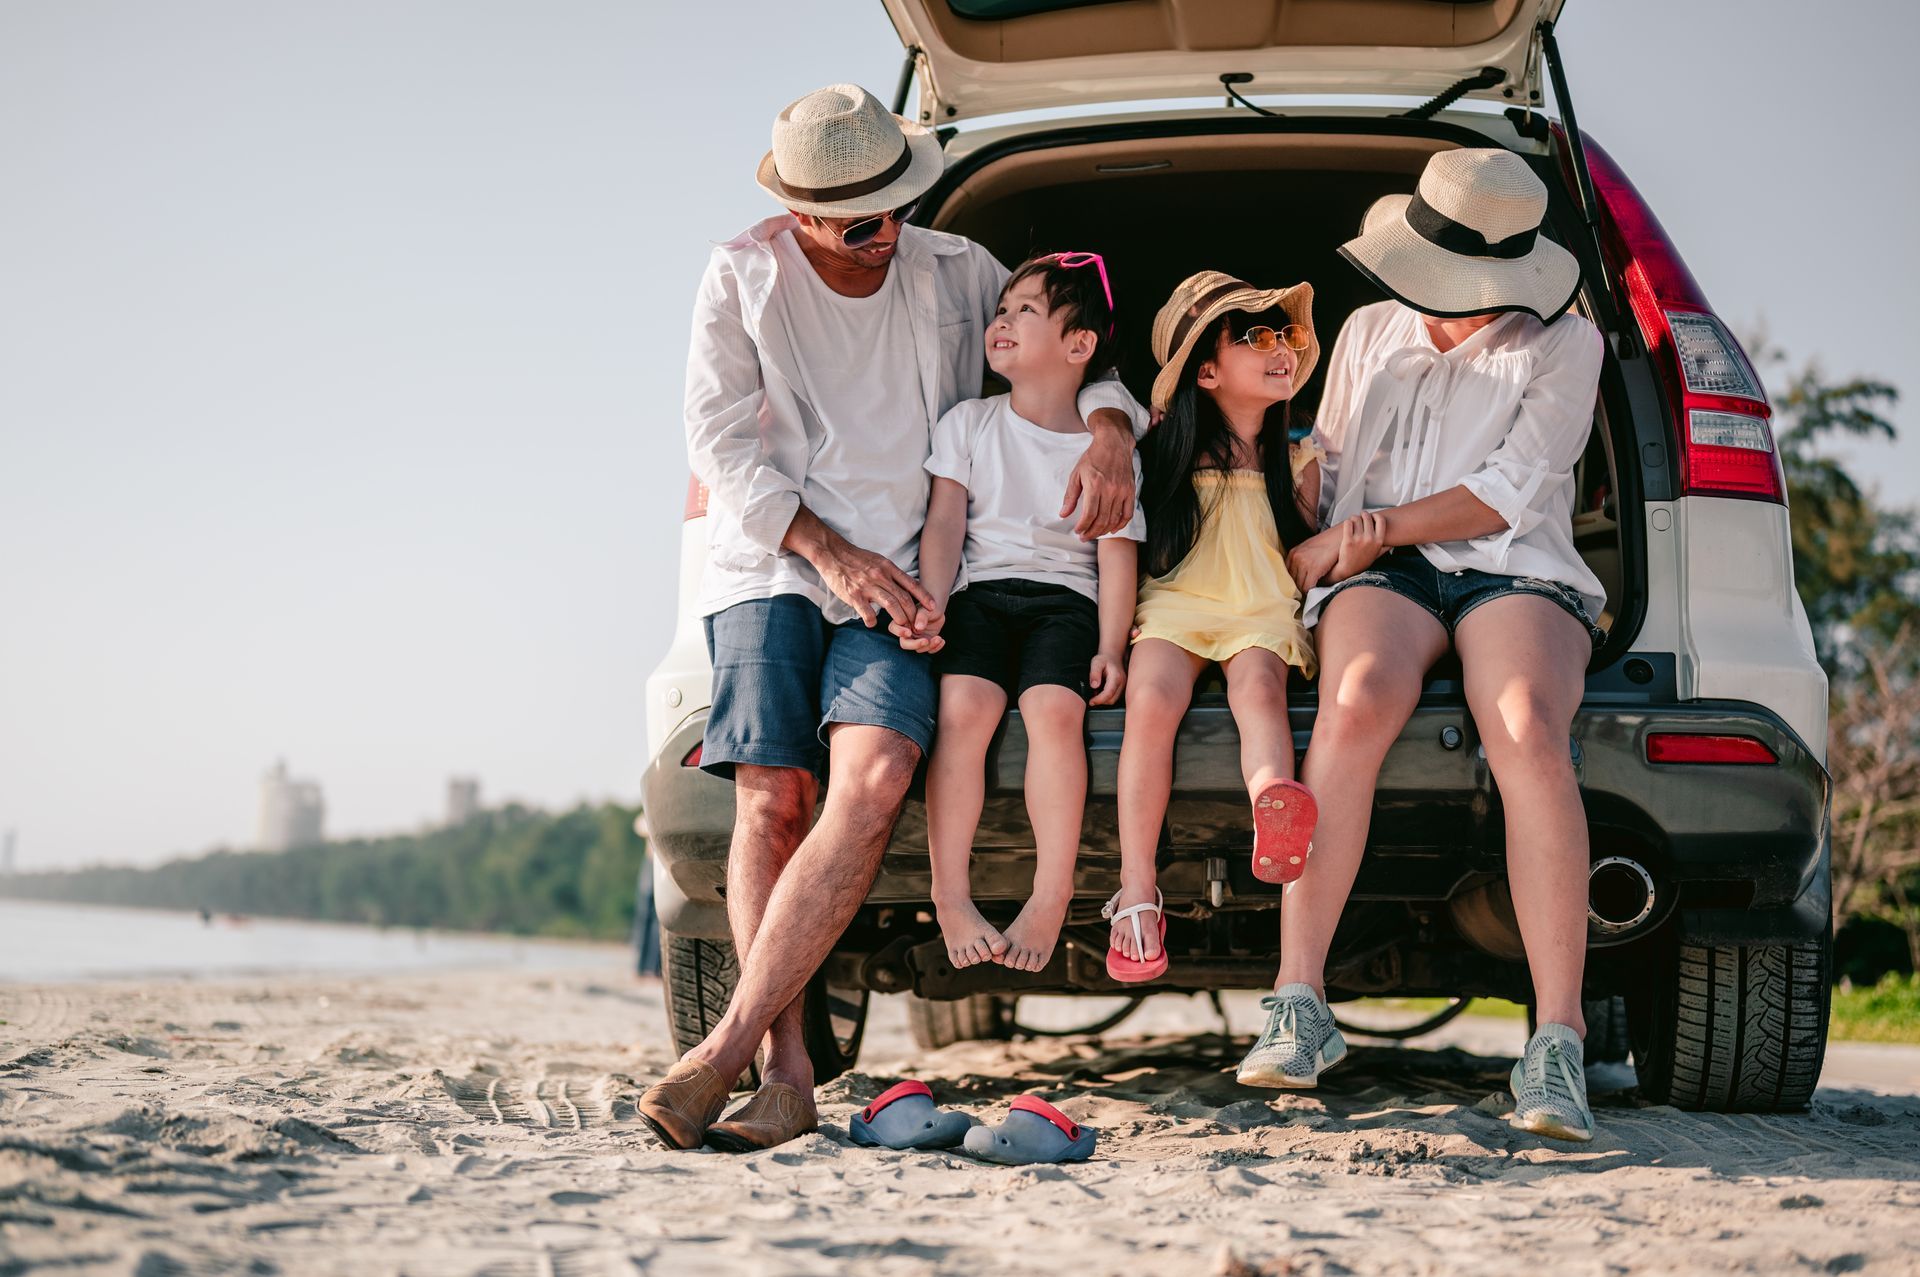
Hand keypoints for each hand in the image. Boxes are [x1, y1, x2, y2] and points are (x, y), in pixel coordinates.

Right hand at [809, 537, 934, 628]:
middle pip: (904, 598)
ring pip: (891, 605)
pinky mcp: (853, 595)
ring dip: (900, 619)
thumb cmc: (857, 559)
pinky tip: (873, 623)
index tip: (933, 607)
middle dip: (914, 614)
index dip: (924, 597)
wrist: (833, 553)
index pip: (911, 584)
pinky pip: (867, 613)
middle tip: (918, 625)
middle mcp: (880, 576)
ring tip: (904, 627)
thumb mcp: (879, 561)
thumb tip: (906, 586)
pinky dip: (872, 621)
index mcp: (888, 567)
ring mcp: (867, 586)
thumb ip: (892, 574)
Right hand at [890, 605, 945, 653]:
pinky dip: (936, 648)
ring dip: (929, 646)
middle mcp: (908, 632)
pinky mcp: (926, 642)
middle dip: (915, 644)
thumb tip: (919, 627)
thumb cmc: (928, 605)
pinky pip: (929, 649)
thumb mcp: (926, 609)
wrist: (937, 607)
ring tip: (939, 638)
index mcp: (902, 621)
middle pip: (905, 644)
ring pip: (919, 649)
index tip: (910, 632)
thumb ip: (921, 616)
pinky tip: (942, 641)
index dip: (900, 632)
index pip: (894, 628)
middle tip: (926, 640)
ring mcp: (917, 638)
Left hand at [1061, 414, 1135, 539]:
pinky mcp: (1130, 491)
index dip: (1083, 526)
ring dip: (1104, 530)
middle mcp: (1110, 489)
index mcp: (1095, 485)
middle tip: (1085, 537)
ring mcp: (1122, 491)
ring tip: (1095, 534)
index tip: (1078, 531)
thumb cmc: (1093, 457)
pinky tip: (1113, 529)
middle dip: (1092, 532)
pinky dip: (1121, 524)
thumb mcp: (1077, 474)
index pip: (1089, 514)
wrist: (1114, 443)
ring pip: (1114, 519)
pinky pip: (1128, 513)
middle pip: (1102, 519)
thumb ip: (1071, 496)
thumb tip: (1064, 513)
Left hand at [1088, 650, 1126, 705]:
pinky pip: (1115, 697)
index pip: (1108, 693)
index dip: (1099, 700)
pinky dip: (1107, 697)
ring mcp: (1123, 686)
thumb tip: (1094, 685)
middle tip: (1091, 698)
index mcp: (1116, 677)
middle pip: (1112, 699)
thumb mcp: (1096, 663)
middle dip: (1101, 701)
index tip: (1091, 701)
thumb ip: (1094, 673)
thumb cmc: (1104, 659)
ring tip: (1096, 693)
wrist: (1113, 656)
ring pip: (1114, 699)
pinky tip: (1101, 692)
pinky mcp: (1122, 688)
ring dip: (1104, 700)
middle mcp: (1122, 683)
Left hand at [1285, 527, 1343, 592]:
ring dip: (1305, 591)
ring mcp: (1304, 563)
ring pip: (1299, 586)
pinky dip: (1311, 592)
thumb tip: (1298, 575)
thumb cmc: (1328, 544)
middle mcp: (1295, 557)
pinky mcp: (1314, 568)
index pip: (1286, 574)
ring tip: (1310, 594)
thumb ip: (1301, 559)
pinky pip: (1308, 587)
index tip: (1296, 589)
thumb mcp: (1309, 548)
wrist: (1340, 537)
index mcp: (1293, 553)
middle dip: (1298, 588)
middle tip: (1304, 594)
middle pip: (1292, 581)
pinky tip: (1315, 591)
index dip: (1291, 583)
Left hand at [1328, 511, 1386, 583]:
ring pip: (1356, 518)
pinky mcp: (1348, 540)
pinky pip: (1348, 523)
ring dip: (1354, 519)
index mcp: (1379, 541)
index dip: (1376, 515)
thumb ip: (1385, 548)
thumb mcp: (1376, 555)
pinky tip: (1348, 526)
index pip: (1381, 520)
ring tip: (1353, 522)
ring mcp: (1359, 539)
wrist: (1348, 570)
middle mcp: (1370, 539)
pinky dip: (1347, 522)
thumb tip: (1392, 544)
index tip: (1372, 516)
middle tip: (1360, 517)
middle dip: (1363, 515)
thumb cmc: (1362, 562)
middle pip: (1367, 517)